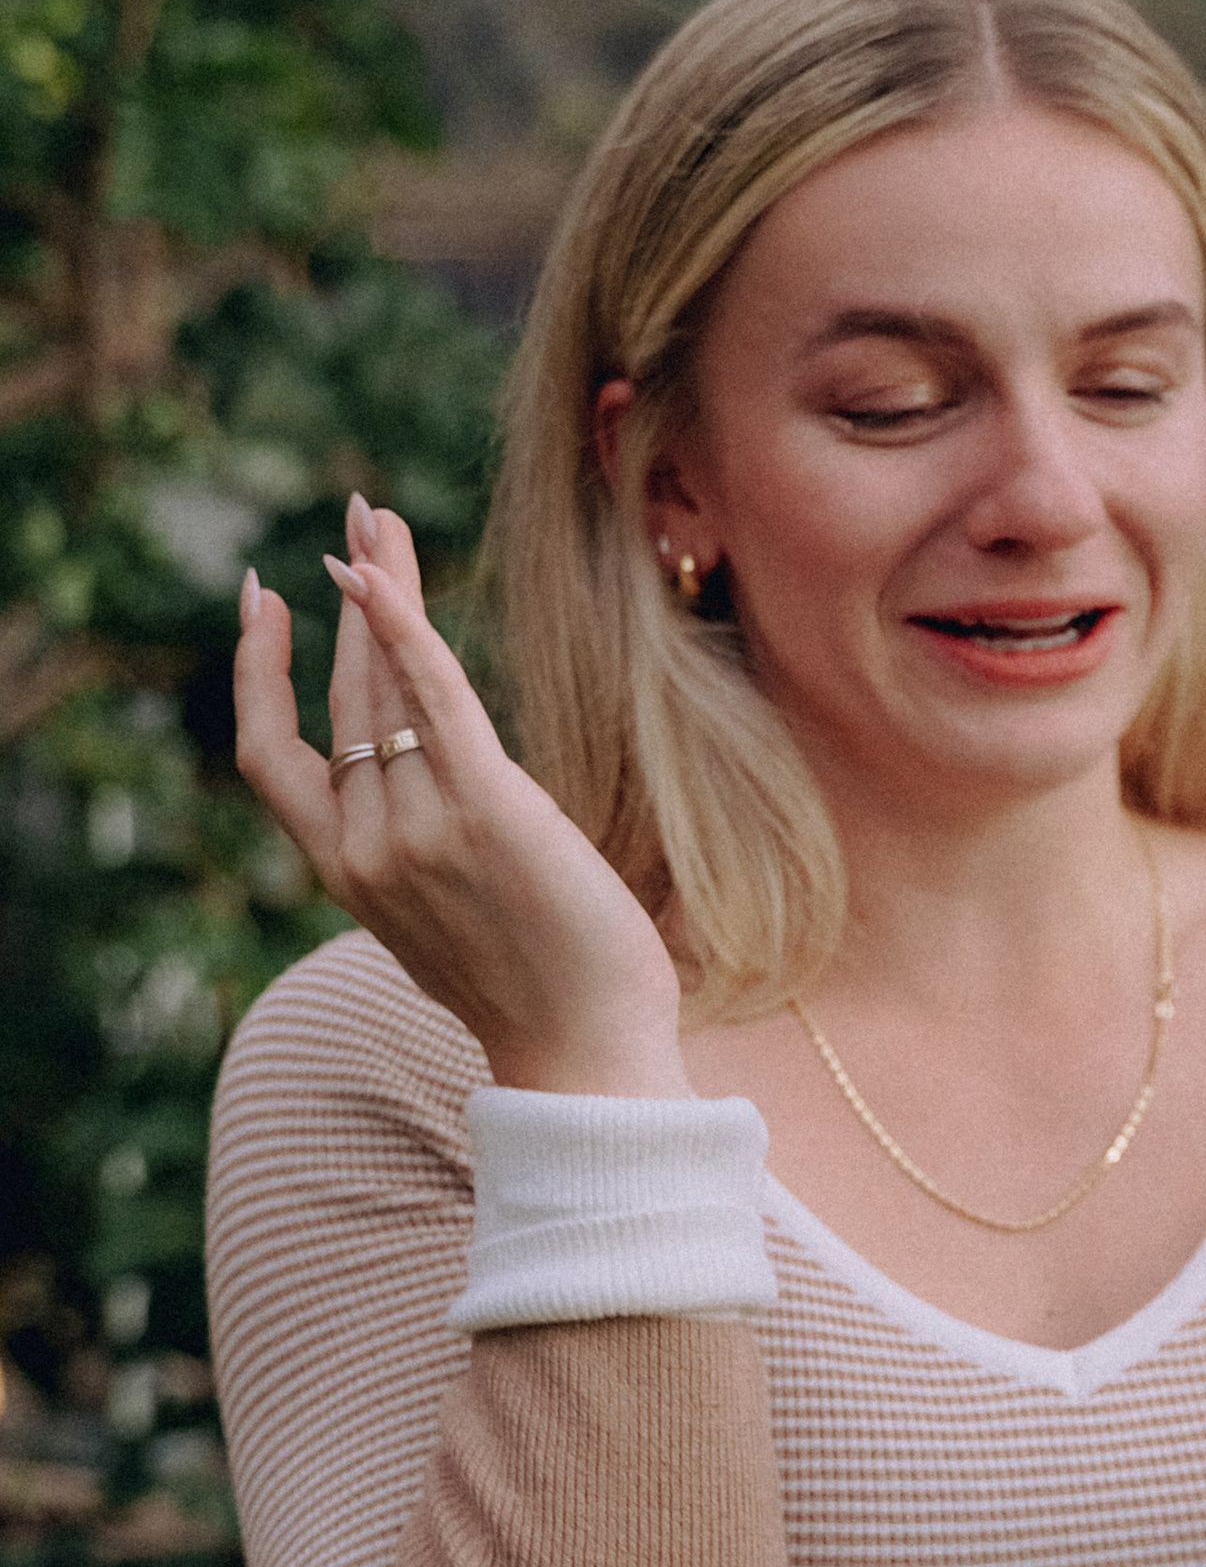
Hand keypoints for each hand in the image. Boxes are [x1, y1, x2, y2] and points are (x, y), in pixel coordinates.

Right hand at [233, 494, 689, 1096]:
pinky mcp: (484, 809)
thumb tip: (433, 790)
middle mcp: (365, 847)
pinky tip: (382, 572)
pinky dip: (403, 626)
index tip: (265, 599)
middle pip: (341, 695)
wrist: (586, 1050)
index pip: (268, 756)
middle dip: (348, 597)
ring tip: (383, 518)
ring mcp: (417, 829)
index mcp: (344, 874)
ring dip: (383, 587)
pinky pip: (431, 696)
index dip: (257, 672)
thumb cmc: (538, 988)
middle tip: (361, 517)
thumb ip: (417, 851)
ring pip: (386, 685)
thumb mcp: (443, 918)